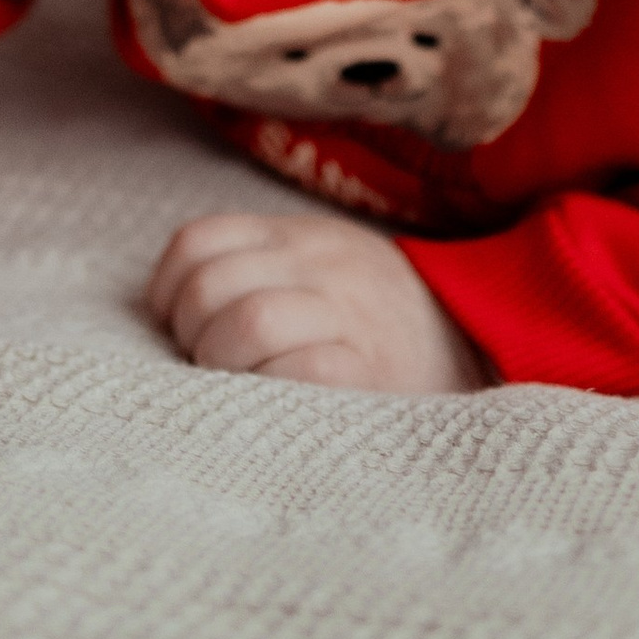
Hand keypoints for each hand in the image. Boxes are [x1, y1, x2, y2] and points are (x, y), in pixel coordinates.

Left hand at [147, 211, 488, 394]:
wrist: (472, 346)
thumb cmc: (373, 321)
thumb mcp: (320, 266)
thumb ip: (258, 267)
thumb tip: (166, 306)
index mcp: (297, 237)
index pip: (197, 242)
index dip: (169, 290)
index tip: (177, 329)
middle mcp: (319, 264)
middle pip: (210, 287)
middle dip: (191, 337)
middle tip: (210, 367)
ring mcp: (346, 313)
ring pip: (249, 320)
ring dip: (224, 364)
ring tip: (239, 385)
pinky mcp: (369, 368)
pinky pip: (300, 368)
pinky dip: (270, 387)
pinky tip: (273, 401)